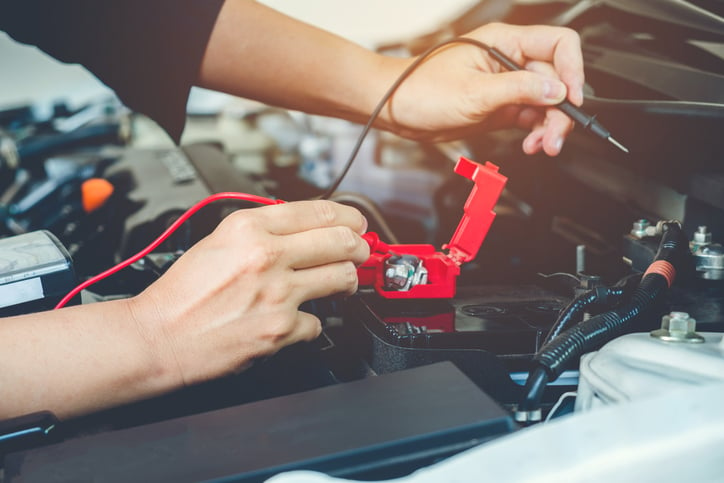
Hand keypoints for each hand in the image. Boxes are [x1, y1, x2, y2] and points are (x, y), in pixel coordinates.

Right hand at [128, 200, 369, 386]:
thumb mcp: (219, 240)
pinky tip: (297, 319)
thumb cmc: (183, 292)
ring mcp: (277, 294)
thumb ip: (262, 230)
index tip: (356, 223)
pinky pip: (317, 322)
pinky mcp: (281, 329)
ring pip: (342, 278)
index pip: (319, 211)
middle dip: (359, 246)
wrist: (160, 336)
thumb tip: (303, 229)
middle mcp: (267, 256)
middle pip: (341, 242)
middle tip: (360, 251)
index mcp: (249, 227)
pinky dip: (311, 322)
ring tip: (340, 282)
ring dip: (347, 280)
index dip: (348, 216)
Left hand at [380, 22, 584, 155]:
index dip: (573, 70)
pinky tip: (532, 144)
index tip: (572, 98)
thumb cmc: (419, 89)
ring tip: (543, 145)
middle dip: (561, 110)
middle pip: (556, 79)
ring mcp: (506, 86)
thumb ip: (518, 90)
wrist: (395, 110)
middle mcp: (510, 61)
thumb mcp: (473, 92)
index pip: (558, 45)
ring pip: (546, 102)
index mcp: (505, 43)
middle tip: (555, 137)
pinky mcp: (500, 108)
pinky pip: (530, 118)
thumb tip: (556, 89)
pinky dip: (536, 133)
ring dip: (550, 126)